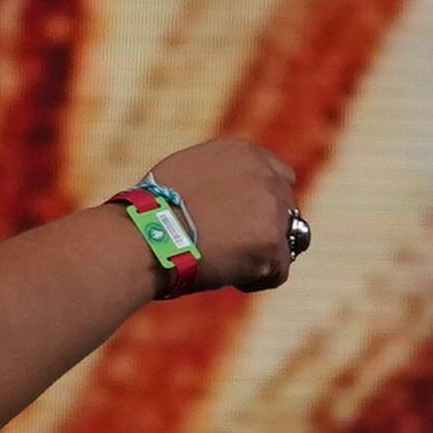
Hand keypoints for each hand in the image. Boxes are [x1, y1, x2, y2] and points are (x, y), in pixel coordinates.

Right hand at [144, 137, 302, 291]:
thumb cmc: (152, 209)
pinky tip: (228, 276)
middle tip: (234, 247)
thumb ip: (220, 175)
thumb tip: (230, 192)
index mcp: (243, 153)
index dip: (265, 202)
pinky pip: (278, 270)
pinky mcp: (272, 243)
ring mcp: (271, 208)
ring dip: (260, 254)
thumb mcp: (188, 170)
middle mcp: (264, 175)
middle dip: (265, 229)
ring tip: (227, 264)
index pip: (279, 176)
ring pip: (285, 241)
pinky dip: (256, 279)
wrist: (147, 234)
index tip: (250, 220)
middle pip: (286, 209)